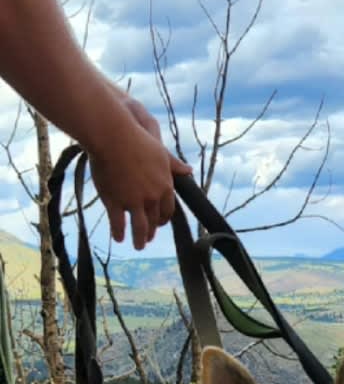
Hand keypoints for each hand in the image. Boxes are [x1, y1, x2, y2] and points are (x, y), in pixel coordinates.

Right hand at [88, 97, 191, 250]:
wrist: (114, 138)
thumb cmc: (137, 140)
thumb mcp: (160, 153)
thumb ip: (174, 165)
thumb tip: (189, 170)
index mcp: (165, 186)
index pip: (168, 209)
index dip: (164, 218)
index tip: (160, 223)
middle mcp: (152, 197)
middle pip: (155, 221)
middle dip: (152, 232)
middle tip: (148, 239)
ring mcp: (133, 202)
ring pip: (139, 227)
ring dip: (139, 239)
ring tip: (138, 245)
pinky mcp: (115, 202)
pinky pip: (118, 224)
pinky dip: (119, 233)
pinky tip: (119, 238)